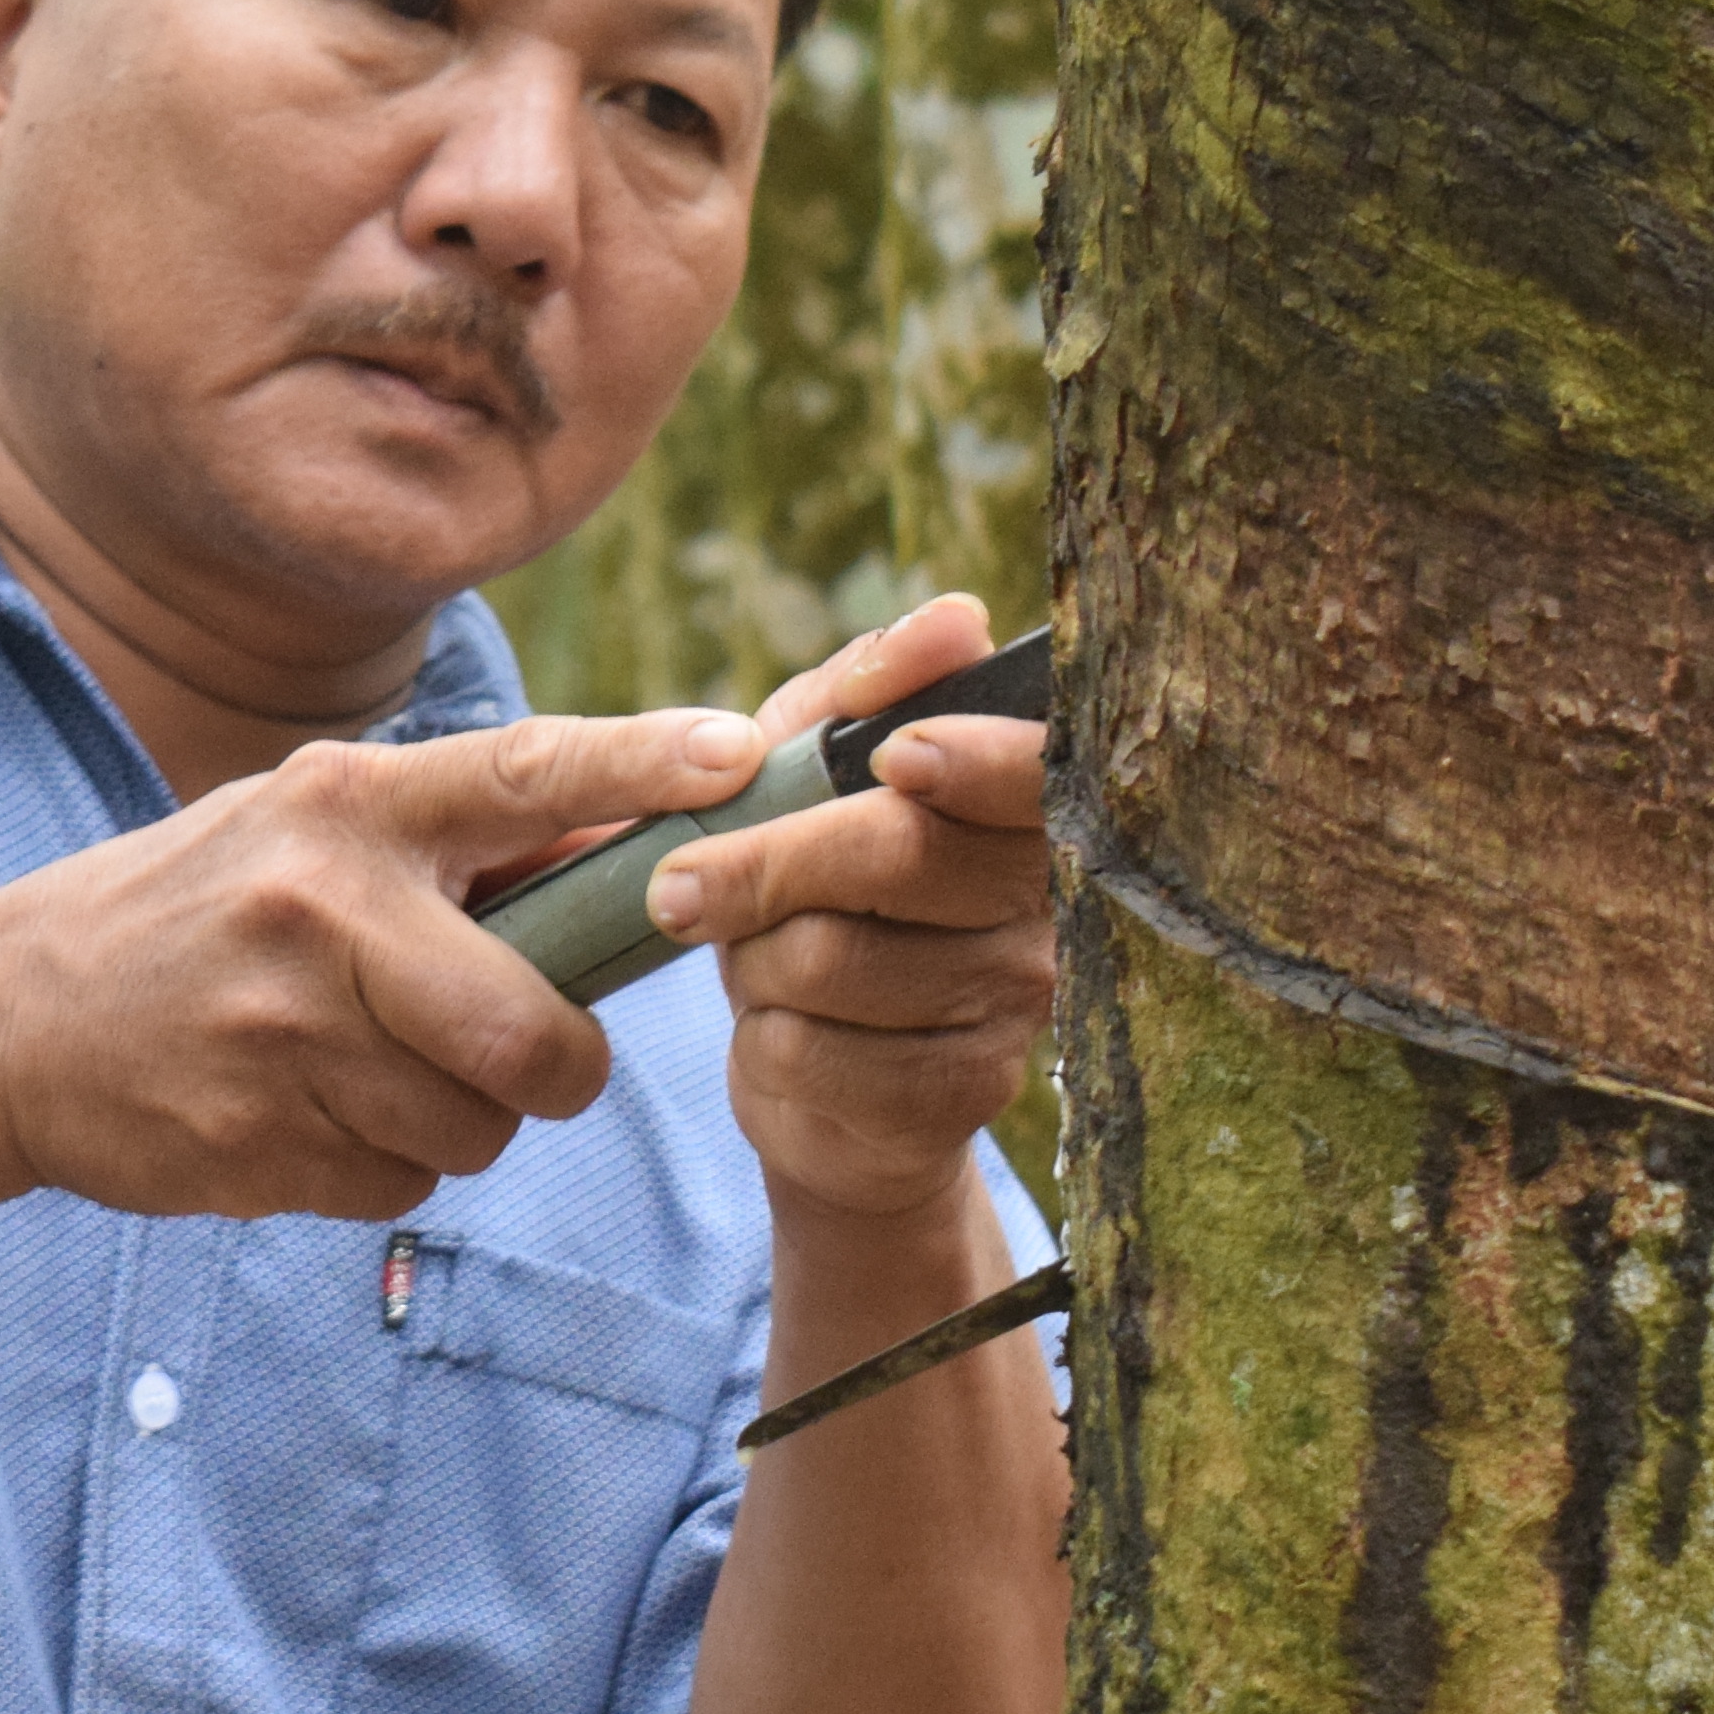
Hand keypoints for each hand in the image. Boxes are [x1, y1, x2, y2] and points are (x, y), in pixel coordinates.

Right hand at [0, 705, 776, 1220]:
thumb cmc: (192, 913)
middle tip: (523, 1059)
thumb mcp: (302, 827)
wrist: (5, 1022)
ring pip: (473, 1129)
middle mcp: (319, 909)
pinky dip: (379, 1166)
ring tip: (358, 1065)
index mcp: (345, 805)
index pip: (526, 774)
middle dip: (554, 1072)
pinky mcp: (254, 1142)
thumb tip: (636, 843)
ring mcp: (281, 1035)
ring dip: (450, 1121)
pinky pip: (400, 1187)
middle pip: (534, 1039)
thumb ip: (454, 840)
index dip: (642, 769)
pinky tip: (303, 1111)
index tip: (739, 760)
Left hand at [641, 596, 1053, 1221]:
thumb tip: (956, 618)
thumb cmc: (820, 904)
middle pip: (900, 854)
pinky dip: (763, 1041)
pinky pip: (815, 1051)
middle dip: (766, 863)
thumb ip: (860, 696)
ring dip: (754, 960)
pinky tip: (784, 1036)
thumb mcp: (817, 784)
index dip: (970, 757)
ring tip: (756, 963)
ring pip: (836, 958)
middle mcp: (1038, 908)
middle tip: (675, 885)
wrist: (828, 1087)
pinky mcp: (960, 1095)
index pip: (1033, 770)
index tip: (891, 754)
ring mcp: (1009, 1007)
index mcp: (1019, 815)